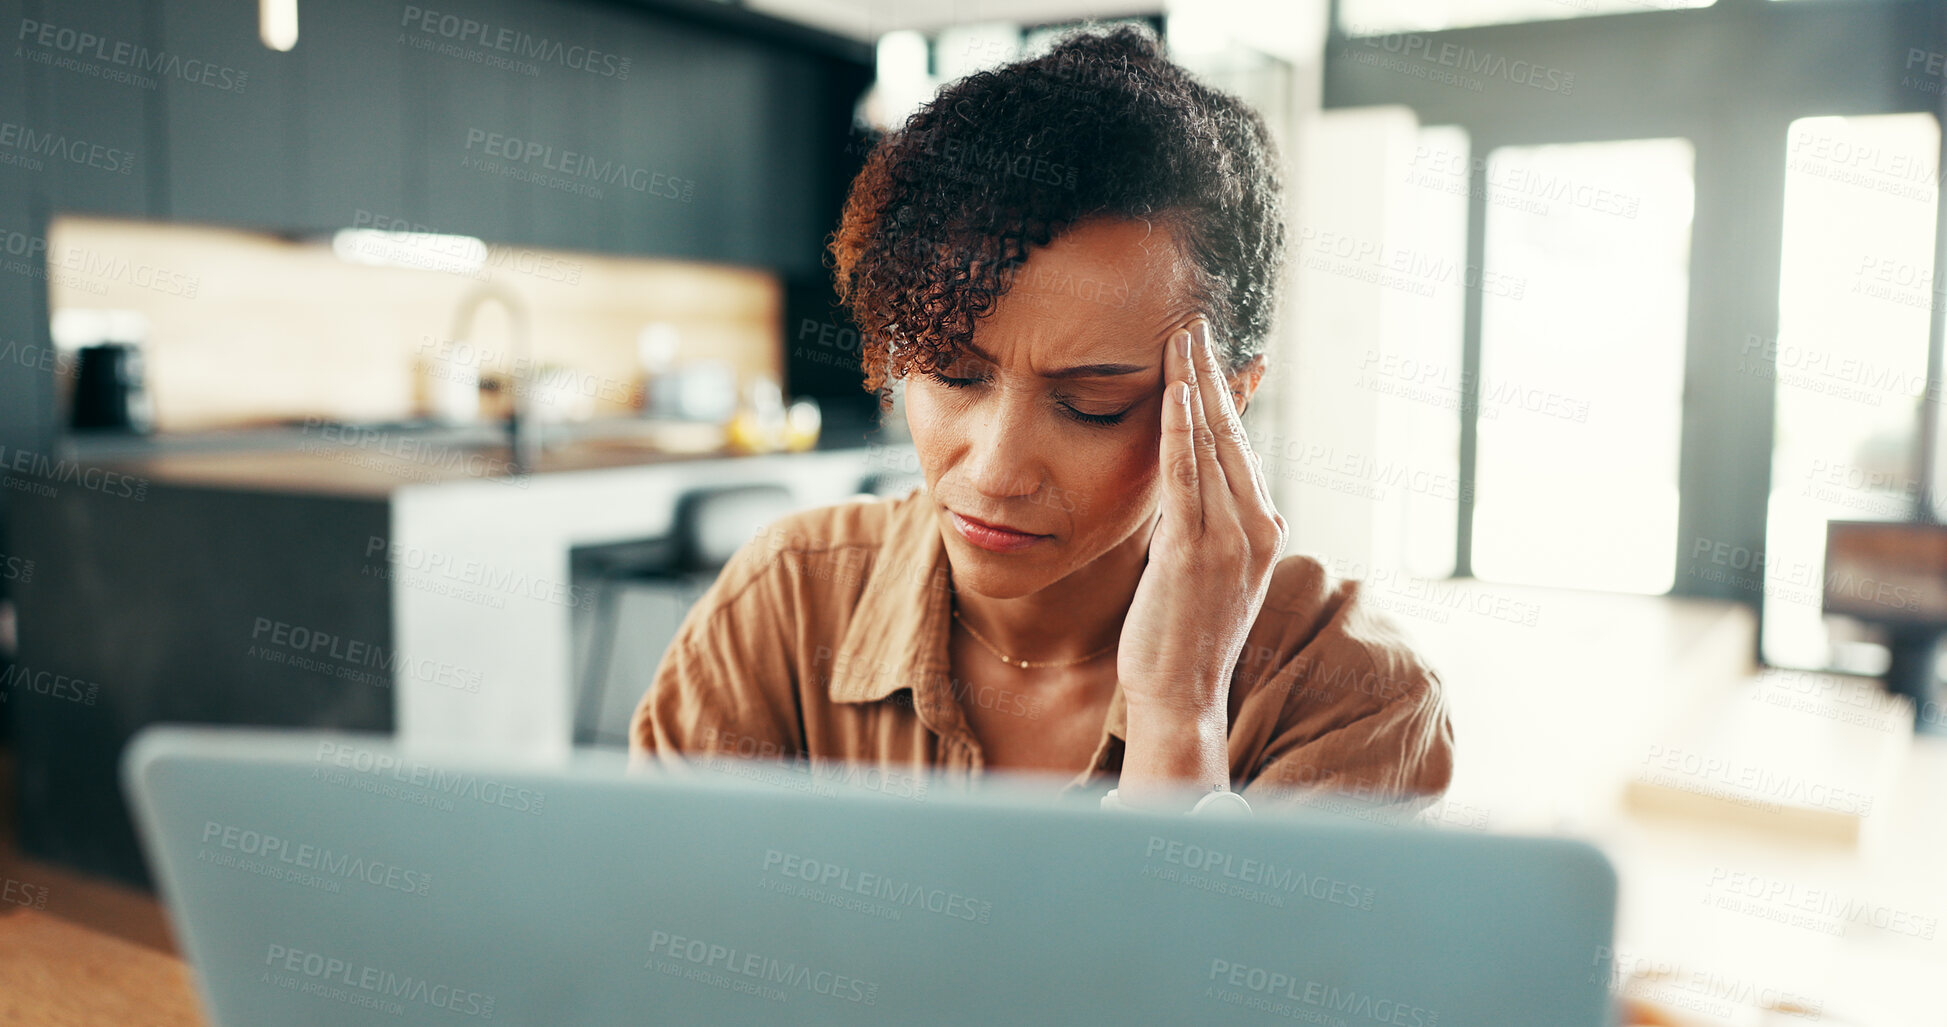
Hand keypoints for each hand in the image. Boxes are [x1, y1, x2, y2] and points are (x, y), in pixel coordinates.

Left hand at [1113, 318, 1286, 804]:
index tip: (1207, 354)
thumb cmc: (1179, 639)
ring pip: (1214, 444)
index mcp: (1261, 531)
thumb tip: (1182, 494)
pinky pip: (1188, 475)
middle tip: (1194, 324)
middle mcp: (1257, 528)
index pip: (1241, 448)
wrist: (1181, 696)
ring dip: (1196, 385)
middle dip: (1213, 375)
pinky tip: (1176, 391)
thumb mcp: (1197, 572)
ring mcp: (1231, 539)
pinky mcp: (1196, 550)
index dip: (1224, 396)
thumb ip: (1197, 528)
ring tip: (1182, 338)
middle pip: (1233, 434)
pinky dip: (1183, 429)